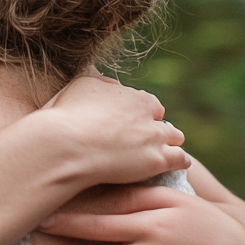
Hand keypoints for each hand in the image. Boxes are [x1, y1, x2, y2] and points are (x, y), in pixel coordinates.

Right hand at [41, 75, 189, 185]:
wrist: (64, 146)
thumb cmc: (64, 117)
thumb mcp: (78, 86)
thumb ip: (97, 80)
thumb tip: (104, 79)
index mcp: (131, 96)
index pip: (148, 103)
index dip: (141, 113)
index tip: (132, 122)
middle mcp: (147, 113)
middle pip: (162, 120)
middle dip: (155, 128)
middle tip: (144, 140)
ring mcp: (154, 137)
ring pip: (175, 137)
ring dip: (169, 143)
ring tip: (163, 153)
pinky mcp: (157, 160)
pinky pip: (180, 159)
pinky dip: (180, 161)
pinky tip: (177, 165)